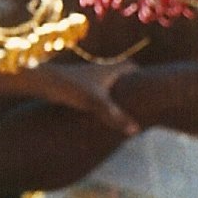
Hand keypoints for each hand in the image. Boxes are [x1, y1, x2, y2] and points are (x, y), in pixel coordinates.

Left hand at [24, 59, 141, 134]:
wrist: (41, 81)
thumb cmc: (69, 88)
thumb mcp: (95, 104)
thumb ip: (116, 117)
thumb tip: (135, 130)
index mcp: (110, 69)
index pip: (132, 68)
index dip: (144, 76)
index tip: (156, 87)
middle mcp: (101, 70)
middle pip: (122, 74)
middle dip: (133, 85)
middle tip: (145, 99)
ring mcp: (89, 77)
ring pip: (109, 82)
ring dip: (118, 92)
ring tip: (127, 108)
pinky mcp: (79, 86)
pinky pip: (97, 90)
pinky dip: (104, 98)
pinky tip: (102, 111)